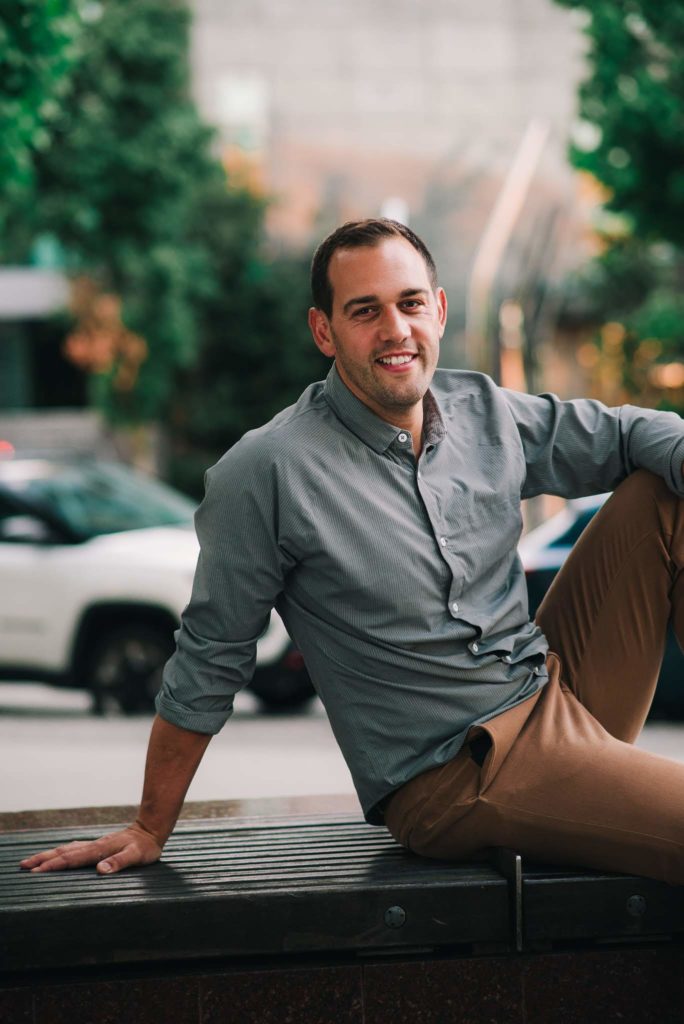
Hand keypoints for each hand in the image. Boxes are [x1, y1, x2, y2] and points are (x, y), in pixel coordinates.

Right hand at [19, 821, 163, 875]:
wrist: (151, 829)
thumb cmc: (146, 846)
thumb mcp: (137, 855)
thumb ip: (119, 862)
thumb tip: (100, 870)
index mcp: (100, 850)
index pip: (72, 859)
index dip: (54, 865)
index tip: (36, 871)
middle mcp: (93, 846)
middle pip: (63, 852)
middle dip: (43, 859)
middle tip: (23, 866)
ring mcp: (94, 844)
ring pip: (66, 849)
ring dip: (49, 855)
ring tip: (32, 861)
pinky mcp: (98, 845)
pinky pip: (74, 849)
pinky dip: (61, 852)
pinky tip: (58, 853)